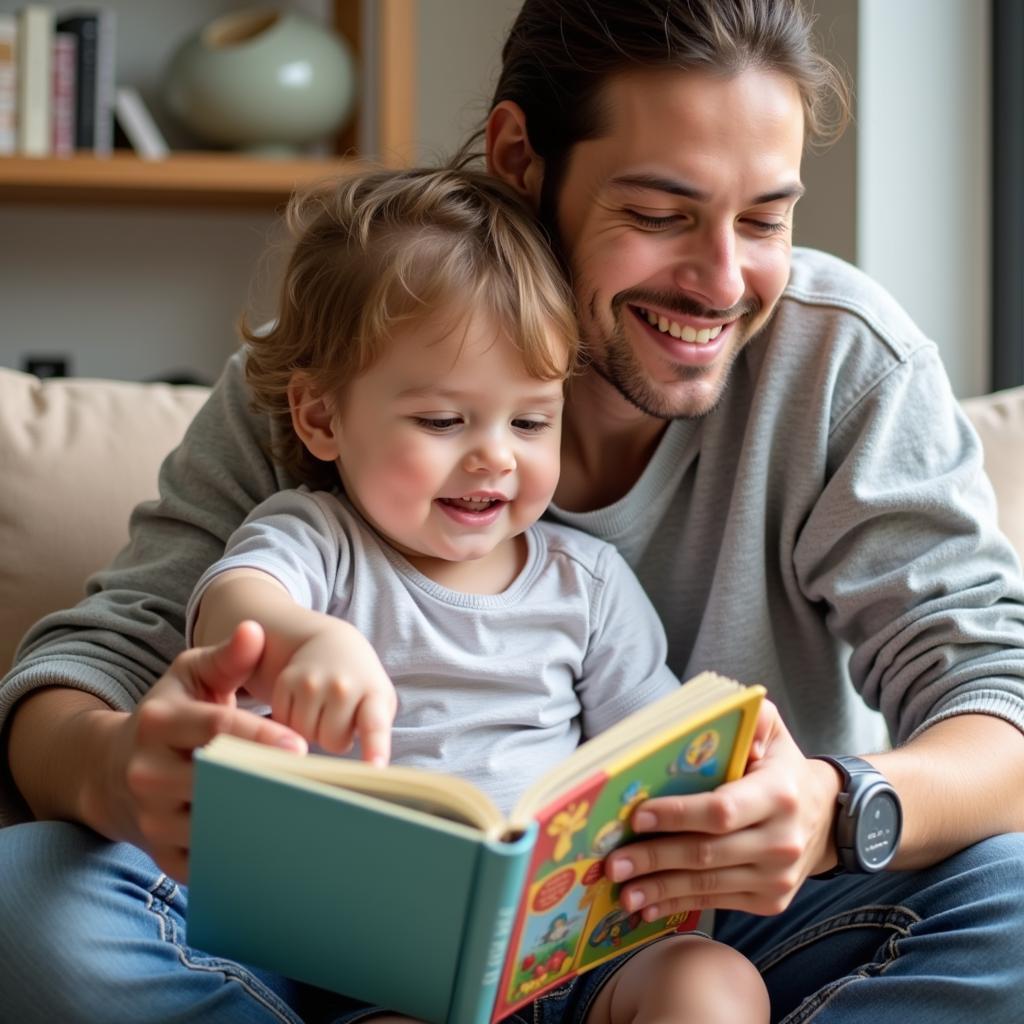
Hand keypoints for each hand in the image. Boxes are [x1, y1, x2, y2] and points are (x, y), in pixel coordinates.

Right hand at [103, 621, 306, 881]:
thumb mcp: (190, 676)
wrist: (114, 769)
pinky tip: (281, 842)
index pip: (215, 729)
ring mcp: (151, 819)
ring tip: (306, 813)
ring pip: (214, 826)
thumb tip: (254, 631)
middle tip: (313, 785)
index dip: (259, 737)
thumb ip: (228, 658)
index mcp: (157, 722)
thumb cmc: (171, 712)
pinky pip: (209, 861)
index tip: (299, 746)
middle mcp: (146, 773)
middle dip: (264, 782)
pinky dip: (244, 855)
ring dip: (259, 821)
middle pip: (215, 782)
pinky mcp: (161, 855)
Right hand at [269, 618, 396, 764]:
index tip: (376, 768)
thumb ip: (375, 733)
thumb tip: (361, 770)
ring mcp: (313, 682)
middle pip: (332, 741)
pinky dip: (291, 721)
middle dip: (334, 737)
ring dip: (312, 731)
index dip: (375, 749)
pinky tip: (304, 703)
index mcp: (374, 694)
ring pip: (304, 736)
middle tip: (339, 718)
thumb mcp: (379, 701)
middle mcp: (344, 686)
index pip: (375, 725)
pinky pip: (283, 723)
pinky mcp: (287, 680)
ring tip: (322, 710)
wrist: (332, 644)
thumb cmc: (360, 684)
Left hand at [603, 700, 841, 917]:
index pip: (721, 810)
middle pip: (706, 853)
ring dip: (659, 888)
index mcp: (778, 794)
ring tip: (621, 889)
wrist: (827, 818)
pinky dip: (678, 905)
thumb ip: (752, 718)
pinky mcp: (770, 901)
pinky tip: (647, 904)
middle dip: (654, 857)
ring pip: (707, 884)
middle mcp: (781, 840)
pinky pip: (716, 902)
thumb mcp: (774, 731)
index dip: (677, 814)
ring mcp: (777, 877)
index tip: (638, 816)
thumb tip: (723, 727)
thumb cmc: (782, 769)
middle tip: (613, 861)